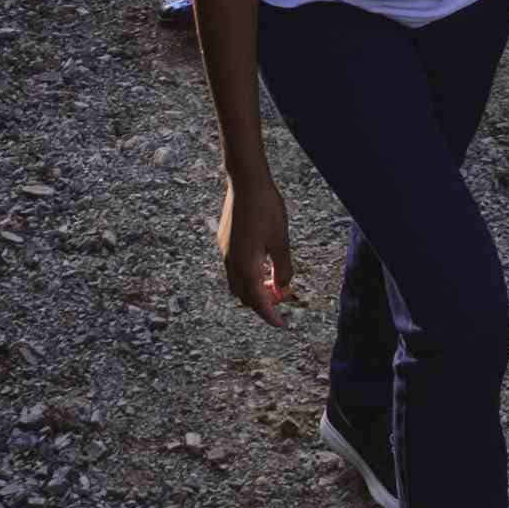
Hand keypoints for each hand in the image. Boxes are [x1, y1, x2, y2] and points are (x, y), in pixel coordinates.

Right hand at [218, 171, 292, 319]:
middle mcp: (231, 263)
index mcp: (246, 266)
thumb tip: (284, 288)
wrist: (245, 182)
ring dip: (254, 290)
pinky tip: (262, 265)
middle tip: (283, 299)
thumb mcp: (281, 240)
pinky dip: (248, 276)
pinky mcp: (224, 242)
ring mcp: (225, 252)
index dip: (271, 316)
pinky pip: (234, 269)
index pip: (258, 302)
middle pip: (245, 297)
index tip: (282, 326)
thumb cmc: (266, 209)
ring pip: (237, 284)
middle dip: (263, 303)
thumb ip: (283, 268)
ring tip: (273, 283)